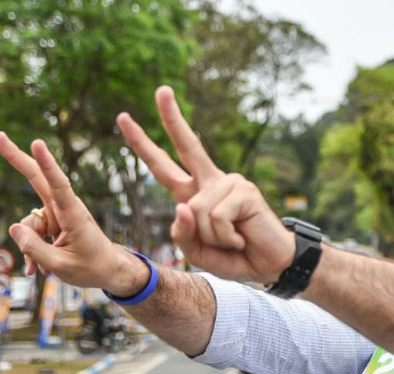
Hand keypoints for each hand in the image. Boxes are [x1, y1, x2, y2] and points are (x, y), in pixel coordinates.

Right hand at [0, 133, 147, 294]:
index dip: (47, 164)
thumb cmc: (92, 268)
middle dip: (16, 158)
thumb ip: (34, 248)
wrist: (109, 271)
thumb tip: (14, 228)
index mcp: (73, 215)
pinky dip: (31, 250)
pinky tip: (36, 268)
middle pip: (37, 179)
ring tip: (38, 268)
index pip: (59, 185)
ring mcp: (58, 214)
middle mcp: (65, 208)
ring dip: (28, 246)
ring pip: (29, 223)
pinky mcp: (54, 223)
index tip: (37, 143)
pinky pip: (32, 232)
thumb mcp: (61, 265)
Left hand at [117, 86, 293, 282]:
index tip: (124, 118)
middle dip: (172, 117)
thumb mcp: (197, 251)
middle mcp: (210, 181)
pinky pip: (216, 217)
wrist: (269, 265)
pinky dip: (225, 237)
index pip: (164, 165)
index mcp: (194, 193)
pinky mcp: (245, 191)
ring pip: (195, 210)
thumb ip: (183, 233)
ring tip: (231, 241)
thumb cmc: (233, 256)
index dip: (143, 144)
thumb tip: (183, 205)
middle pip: (187, 144)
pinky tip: (241, 238)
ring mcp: (229, 182)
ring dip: (210, 237)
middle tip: (161, 89)